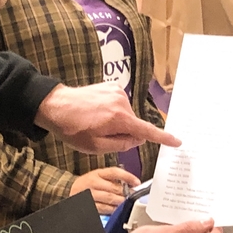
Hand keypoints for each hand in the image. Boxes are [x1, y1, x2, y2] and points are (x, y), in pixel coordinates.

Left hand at [35, 82, 180, 153]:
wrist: (55, 105)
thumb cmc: (72, 128)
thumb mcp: (96, 146)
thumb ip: (121, 144)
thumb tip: (137, 139)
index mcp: (119, 119)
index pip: (147, 131)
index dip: (163, 138)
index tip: (177, 141)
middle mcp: (121, 102)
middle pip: (134, 124)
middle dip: (124, 132)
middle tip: (100, 134)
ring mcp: (117, 92)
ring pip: (127, 115)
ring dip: (117, 122)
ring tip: (95, 122)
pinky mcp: (112, 86)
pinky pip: (120, 105)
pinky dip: (113, 111)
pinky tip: (97, 112)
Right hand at [70, 166, 139, 213]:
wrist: (69, 190)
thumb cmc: (88, 183)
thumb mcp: (98, 176)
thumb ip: (112, 179)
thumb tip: (130, 184)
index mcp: (98, 173)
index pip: (115, 172)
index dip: (127, 176)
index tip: (137, 182)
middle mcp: (93, 182)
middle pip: (114, 188)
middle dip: (126, 193)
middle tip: (133, 196)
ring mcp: (90, 194)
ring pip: (110, 199)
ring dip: (121, 202)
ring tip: (126, 203)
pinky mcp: (89, 205)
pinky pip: (104, 208)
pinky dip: (112, 209)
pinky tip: (117, 209)